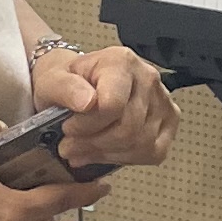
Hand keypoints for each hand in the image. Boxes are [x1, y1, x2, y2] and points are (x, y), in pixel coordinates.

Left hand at [37, 40, 176, 169]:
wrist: (78, 85)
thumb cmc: (68, 82)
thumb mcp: (53, 81)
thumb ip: (65, 88)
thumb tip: (87, 101)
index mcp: (120, 62)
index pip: (113, 105)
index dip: (87, 125)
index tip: (67, 127)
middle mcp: (147, 78)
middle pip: (127, 129)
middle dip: (93, 144)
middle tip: (69, 146)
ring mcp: (162, 100)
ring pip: (140, 143)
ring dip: (106, 153)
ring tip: (83, 150)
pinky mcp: (169, 122)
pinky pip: (152, 152)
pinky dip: (125, 158)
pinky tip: (105, 152)